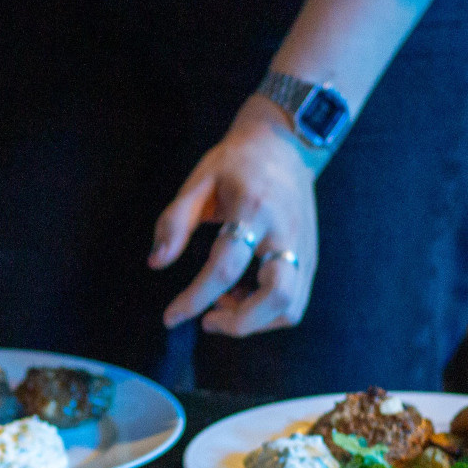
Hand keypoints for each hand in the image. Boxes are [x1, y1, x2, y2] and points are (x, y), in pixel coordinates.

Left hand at [149, 94, 321, 336]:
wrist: (285, 145)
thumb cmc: (235, 163)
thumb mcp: (198, 181)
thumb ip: (175, 221)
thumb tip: (156, 263)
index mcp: (252, 210)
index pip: (224, 267)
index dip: (195, 299)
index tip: (170, 317)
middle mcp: (284, 232)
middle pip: (277, 294)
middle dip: (240, 322)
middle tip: (208, 321)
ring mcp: (303, 247)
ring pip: (291, 306)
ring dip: (255, 322)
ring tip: (224, 306)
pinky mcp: (311, 257)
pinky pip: (295, 301)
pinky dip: (267, 313)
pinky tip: (242, 298)